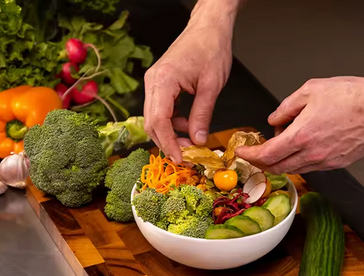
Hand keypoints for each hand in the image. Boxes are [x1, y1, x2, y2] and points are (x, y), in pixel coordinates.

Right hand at [143, 13, 232, 162]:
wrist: (209, 27)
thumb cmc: (211, 48)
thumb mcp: (211, 86)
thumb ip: (202, 115)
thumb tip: (197, 141)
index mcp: (163, 81)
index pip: (159, 122)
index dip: (168, 144)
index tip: (179, 159)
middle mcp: (153, 82)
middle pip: (152, 123)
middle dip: (168, 143)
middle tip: (186, 155)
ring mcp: (155, 83)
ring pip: (155, 119)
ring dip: (171, 134)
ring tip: (191, 140)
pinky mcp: (160, 85)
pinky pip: (161, 111)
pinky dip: (173, 123)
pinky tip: (188, 125)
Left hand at [236, 77, 363, 173]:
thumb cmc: (351, 96)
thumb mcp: (310, 91)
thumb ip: (285, 108)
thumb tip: (274, 120)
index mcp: (301, 136)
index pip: (266, 155)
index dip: (250, 156)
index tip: (242, 153)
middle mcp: (311, 154)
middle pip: (276, 167)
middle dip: (262, 162)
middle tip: (257, 152)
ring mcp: (324, 162)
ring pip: (293, 169)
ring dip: (281, 160)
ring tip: (284, 141)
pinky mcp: (336, 164)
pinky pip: (310, 167)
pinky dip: (298, 160)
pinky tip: (302, 146)